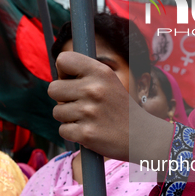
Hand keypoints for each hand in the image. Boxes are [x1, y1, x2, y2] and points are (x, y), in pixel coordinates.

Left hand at [49, 51, 173, 163]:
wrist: (141, 136)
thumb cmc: (119, 108)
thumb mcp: (110, 81)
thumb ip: (86, 74)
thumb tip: (58, 70)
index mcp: (101, 72)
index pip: (63, 59)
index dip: (64, 72)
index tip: (73, 81)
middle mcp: (94, 89)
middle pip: (53, 88)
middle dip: (62, 98)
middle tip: (80, 104)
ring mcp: (89, 112)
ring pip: (57, 111)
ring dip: (68, 117)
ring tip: (89, 118)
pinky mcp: (85, 134)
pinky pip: (63, 130)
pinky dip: (73, 133)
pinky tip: (89, 130)